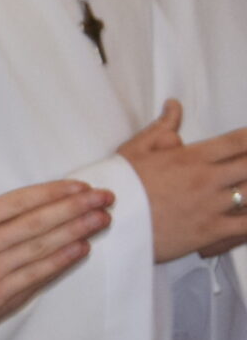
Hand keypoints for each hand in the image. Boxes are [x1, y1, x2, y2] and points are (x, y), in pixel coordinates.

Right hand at [0, 180, 113, 336]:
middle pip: (40, 222)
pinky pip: (37, 276)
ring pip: (44, 248)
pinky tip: (80, 250)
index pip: (19, 202)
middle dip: (77, 208)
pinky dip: (61, 262)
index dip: (53, 192)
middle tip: (105, 198)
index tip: (78, 186)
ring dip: (77, 232)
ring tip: (102, 220)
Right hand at [117, 101, 246, 261]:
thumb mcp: (135, 150)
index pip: (238, 141)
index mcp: (191, 157)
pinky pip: (246, 226)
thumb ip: (162, 127)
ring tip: (245, 189)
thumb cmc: (119, 187)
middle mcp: (206, 180)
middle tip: (244, 167)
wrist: (106, 224)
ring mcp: (211, 207)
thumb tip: (174, 106)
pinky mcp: (210, 232)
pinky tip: (246, 214)